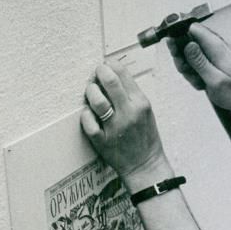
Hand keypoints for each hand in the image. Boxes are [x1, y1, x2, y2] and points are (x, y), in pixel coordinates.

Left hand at [81, 62, 165, 181]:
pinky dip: (85, 115)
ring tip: (90, 91)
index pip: (123, 74)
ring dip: (90, 91)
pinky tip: (88, 113)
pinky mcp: (103, 141)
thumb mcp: (145, 110)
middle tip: (95, 73)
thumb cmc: (144, 136)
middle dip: (99, 72)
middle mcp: (129, 113)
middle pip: (110, 82)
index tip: (105, 66)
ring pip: (97, 101)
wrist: (145, 164)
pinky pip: (88, 123)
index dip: (110, 65)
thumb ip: (130, 93)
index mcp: (141, 103)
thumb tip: (112, 73)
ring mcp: (115, 128)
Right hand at [167, 22, 230, 114]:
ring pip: (188, 58)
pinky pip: (194, 67)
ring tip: (200, 81)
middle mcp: (213, 48)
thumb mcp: (214, 78)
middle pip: (185, 44)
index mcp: (215, 46)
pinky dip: (195, 77)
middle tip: (189, 72)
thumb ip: (199, 61)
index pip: (191, 28)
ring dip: (189, 71)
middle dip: (182, 60)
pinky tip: (203, 84)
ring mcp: (211, 56)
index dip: (179, 37)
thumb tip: (187, 45)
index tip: (176, 52)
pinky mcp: (210, 64)